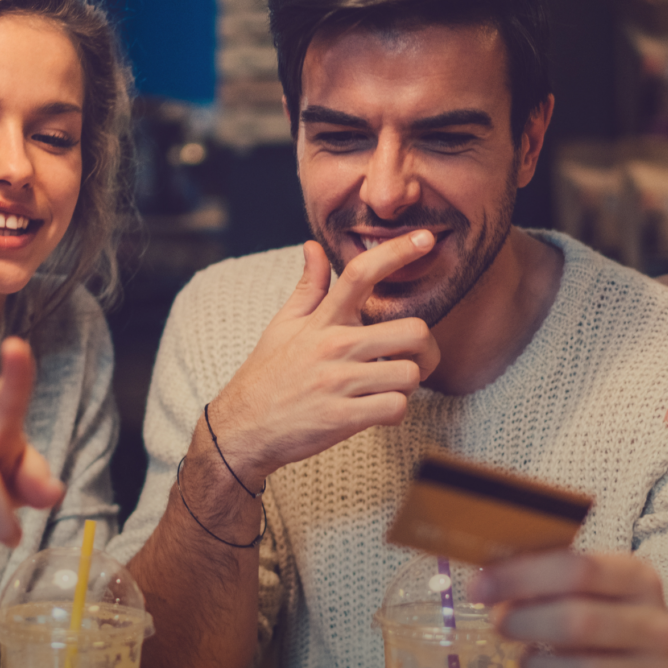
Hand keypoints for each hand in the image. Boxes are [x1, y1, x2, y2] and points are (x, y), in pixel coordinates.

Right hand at [207, 235, 441, 478]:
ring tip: (387, 388)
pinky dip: (394, 412)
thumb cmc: (268, 375)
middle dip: (424, 350)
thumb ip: (308, 287)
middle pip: (413, 332)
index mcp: (322, 320)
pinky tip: (376, 410)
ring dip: (407, 386)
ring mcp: (339, 383)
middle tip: (412, 360)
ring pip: (410, 375)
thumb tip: (313, 246)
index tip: (425, 238)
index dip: (396, 252)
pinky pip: (396, 408)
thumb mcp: (283, 325)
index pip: (361, 274)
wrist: (243, 428)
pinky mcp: (343, 418)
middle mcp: (334, 346)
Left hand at [471, 550, 667, 667]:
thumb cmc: (608, 626)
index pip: (579, 568)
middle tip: (500, 625)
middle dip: (526, 623)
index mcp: (639, 579)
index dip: (521, 577)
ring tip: (528, 663)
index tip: (480, 588)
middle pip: (581, 622)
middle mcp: (656, 626)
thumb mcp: (589, 590)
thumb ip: (544, 580)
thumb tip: (487, 582)